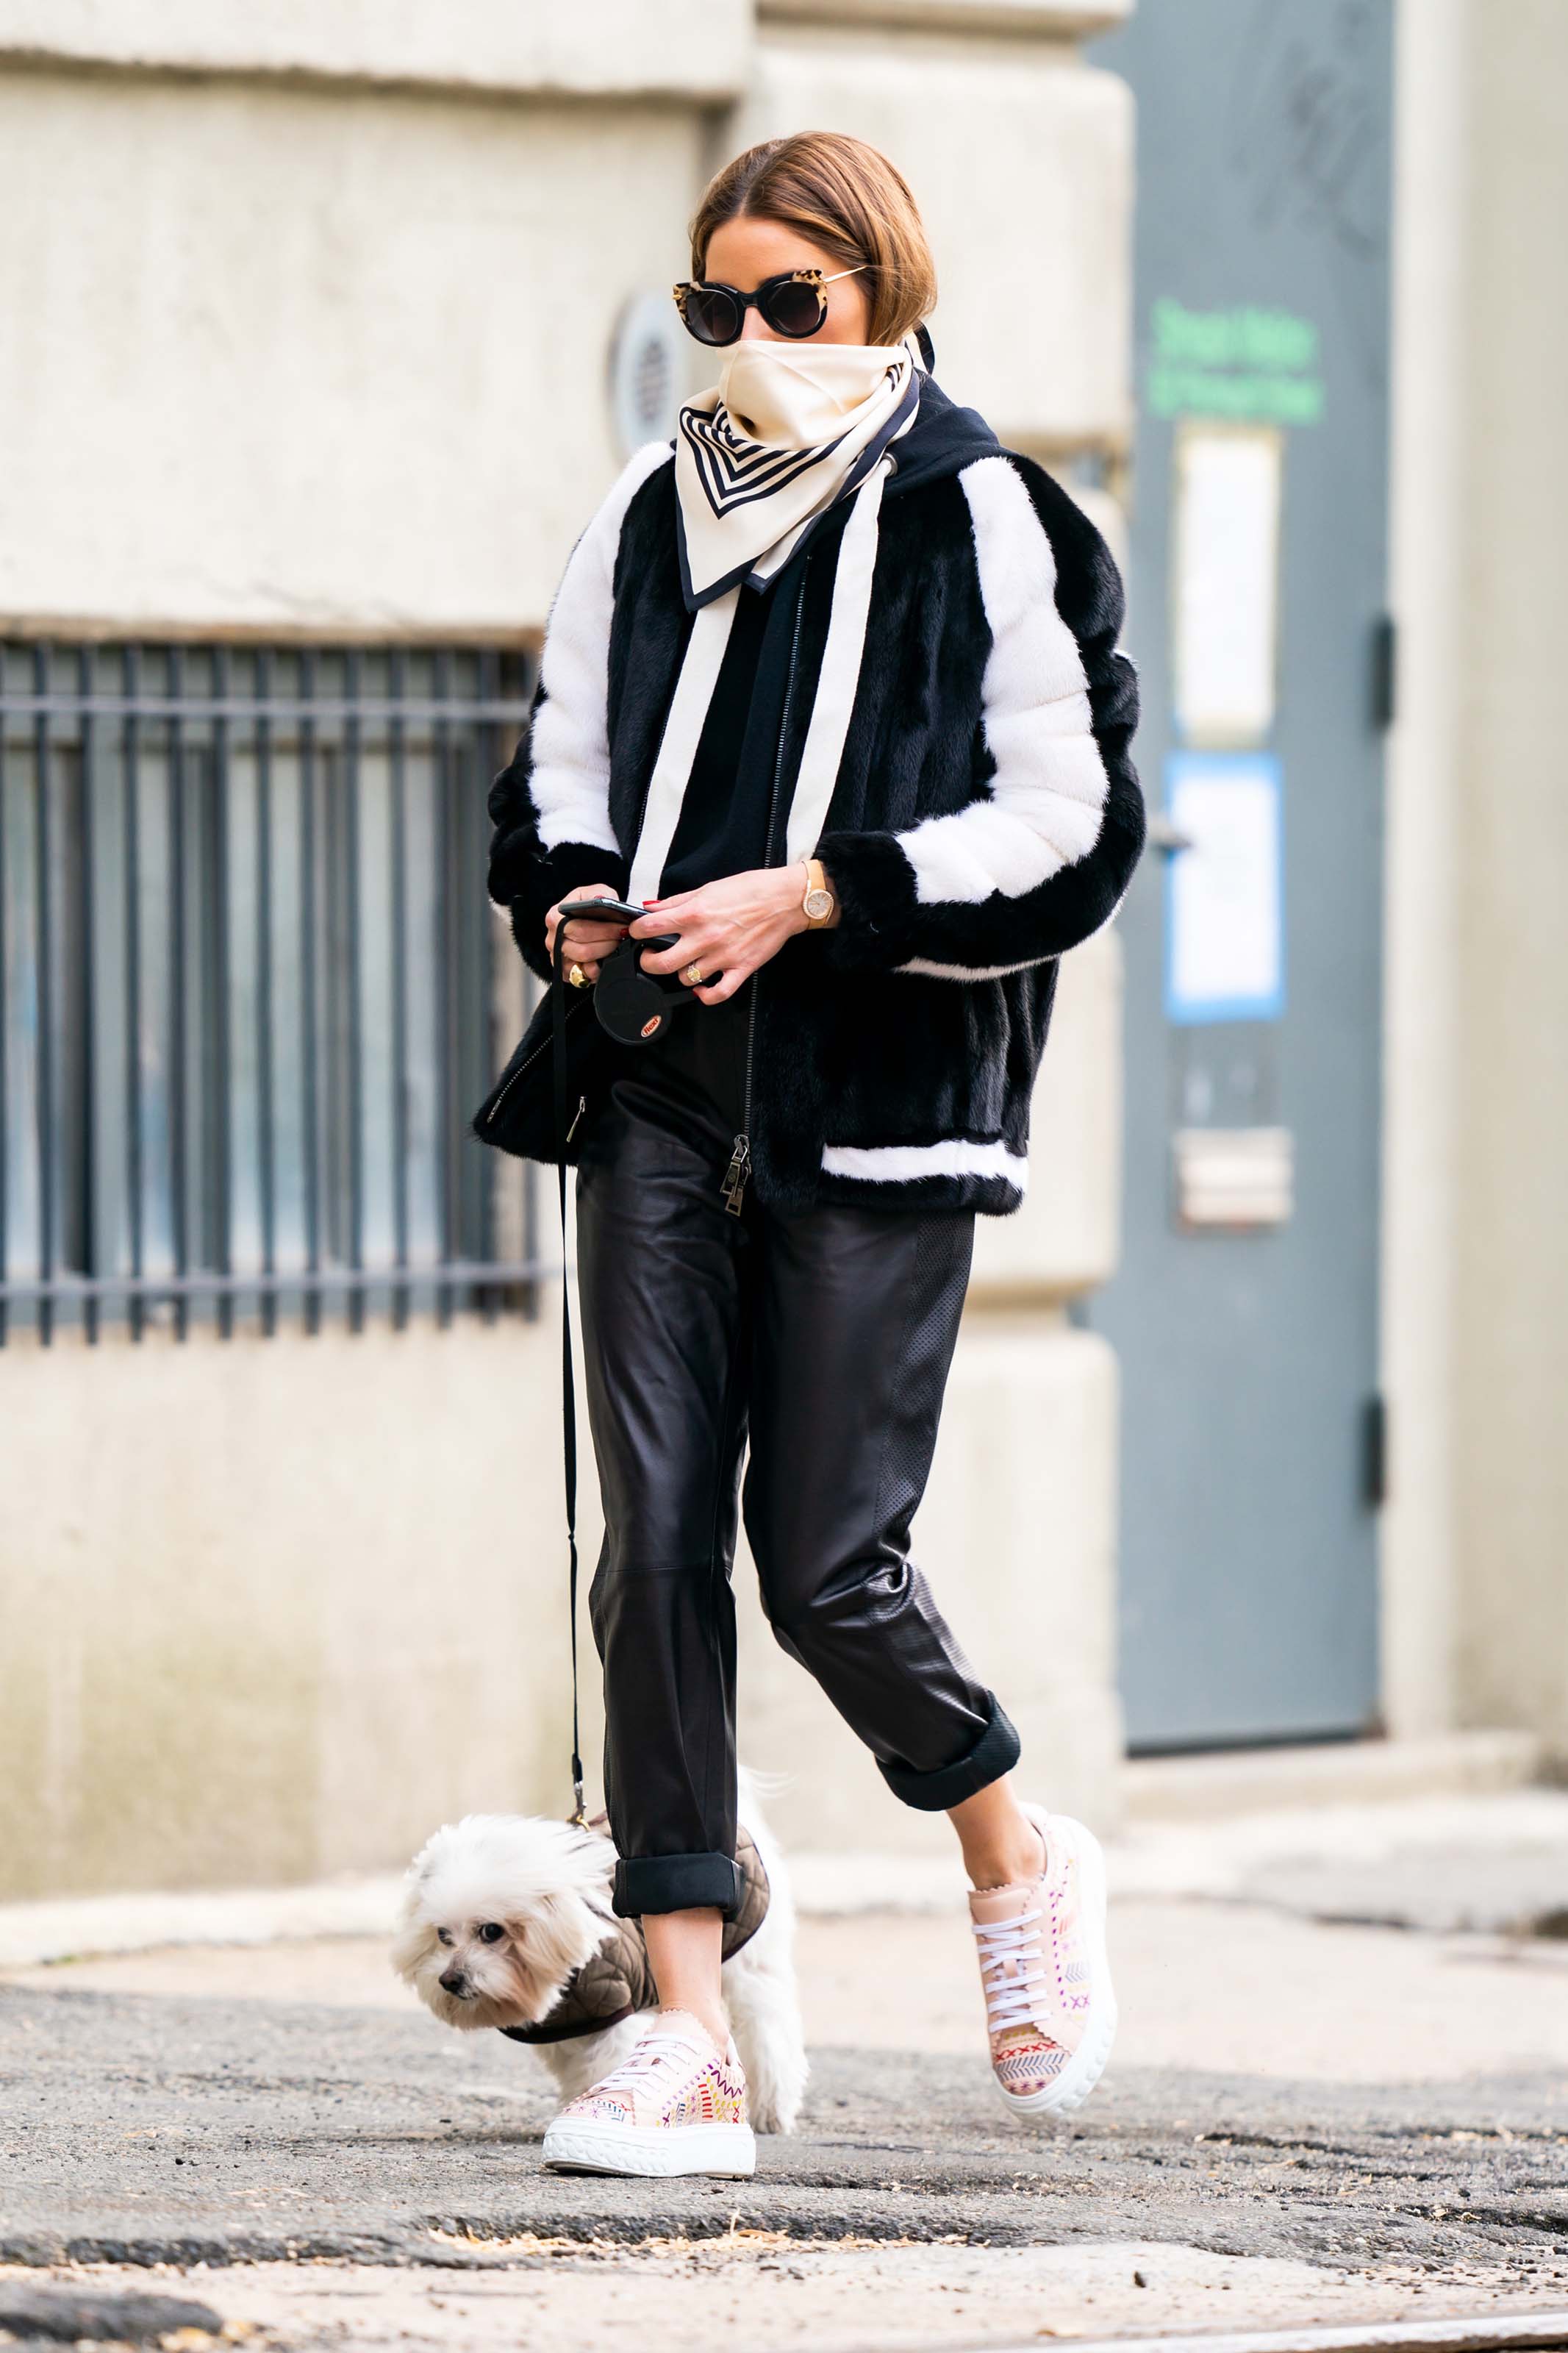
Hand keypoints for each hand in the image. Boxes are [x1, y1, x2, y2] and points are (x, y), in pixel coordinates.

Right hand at [544, 882, 627, 982]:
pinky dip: (598, 969)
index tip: (622, 927)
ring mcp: (557, 957)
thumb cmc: (592, 906)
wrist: (589, 918)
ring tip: (617, 945)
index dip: (603, 930)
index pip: (578, 929)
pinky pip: (583, 976)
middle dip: (608, 943)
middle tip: (623, 937)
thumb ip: (601, 894)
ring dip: (606, 955)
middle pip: (582, 950)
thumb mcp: (598, 891)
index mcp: (555, 916)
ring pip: (584, 963)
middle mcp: (552, 938)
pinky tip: (606, 957)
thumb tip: (601, 900)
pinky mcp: (565, 971)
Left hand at [629, 864, 827, 1004]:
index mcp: (694, 913)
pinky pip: (717, 994)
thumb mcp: (708, 888)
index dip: (636, 931)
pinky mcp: (741, 969)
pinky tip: (700, 988)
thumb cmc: (750, 890)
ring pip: (686, 979)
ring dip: (679, 973)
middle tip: (651, 956)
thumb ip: (677, 901)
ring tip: (683, 963)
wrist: (786, 900)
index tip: (638, 933)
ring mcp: (723, 956)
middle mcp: (706, 937)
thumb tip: (651, 907)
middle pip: (661, 963)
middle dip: (648, 961)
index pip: (650, 927)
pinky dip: (704, 995)